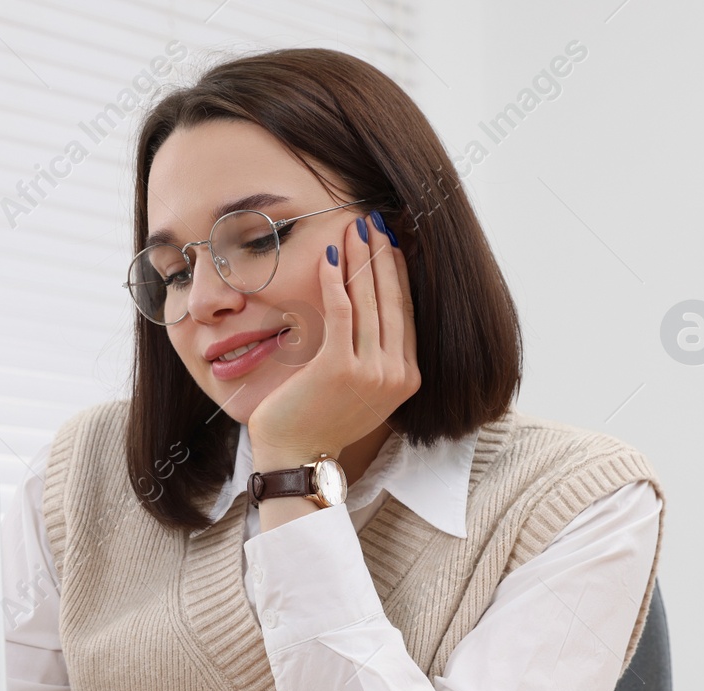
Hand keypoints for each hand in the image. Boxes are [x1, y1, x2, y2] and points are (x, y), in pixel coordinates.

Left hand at [246, 210, 419, 463]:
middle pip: (391, 299)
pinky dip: (335, 280)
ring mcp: (372, 372)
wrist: (296, 456)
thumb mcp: (361, 390)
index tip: (390, 242)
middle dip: (382, 254)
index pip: (405, 312)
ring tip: (353, 228)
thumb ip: (375, 356)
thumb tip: (371, 311)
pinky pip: (341, 312)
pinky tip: (329, 256)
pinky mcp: (340, 368)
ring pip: (368, 300)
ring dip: (360, 258)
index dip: (398, 272)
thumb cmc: (320, 420)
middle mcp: (396, 374)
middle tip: (373, 221)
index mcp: (407, 377)